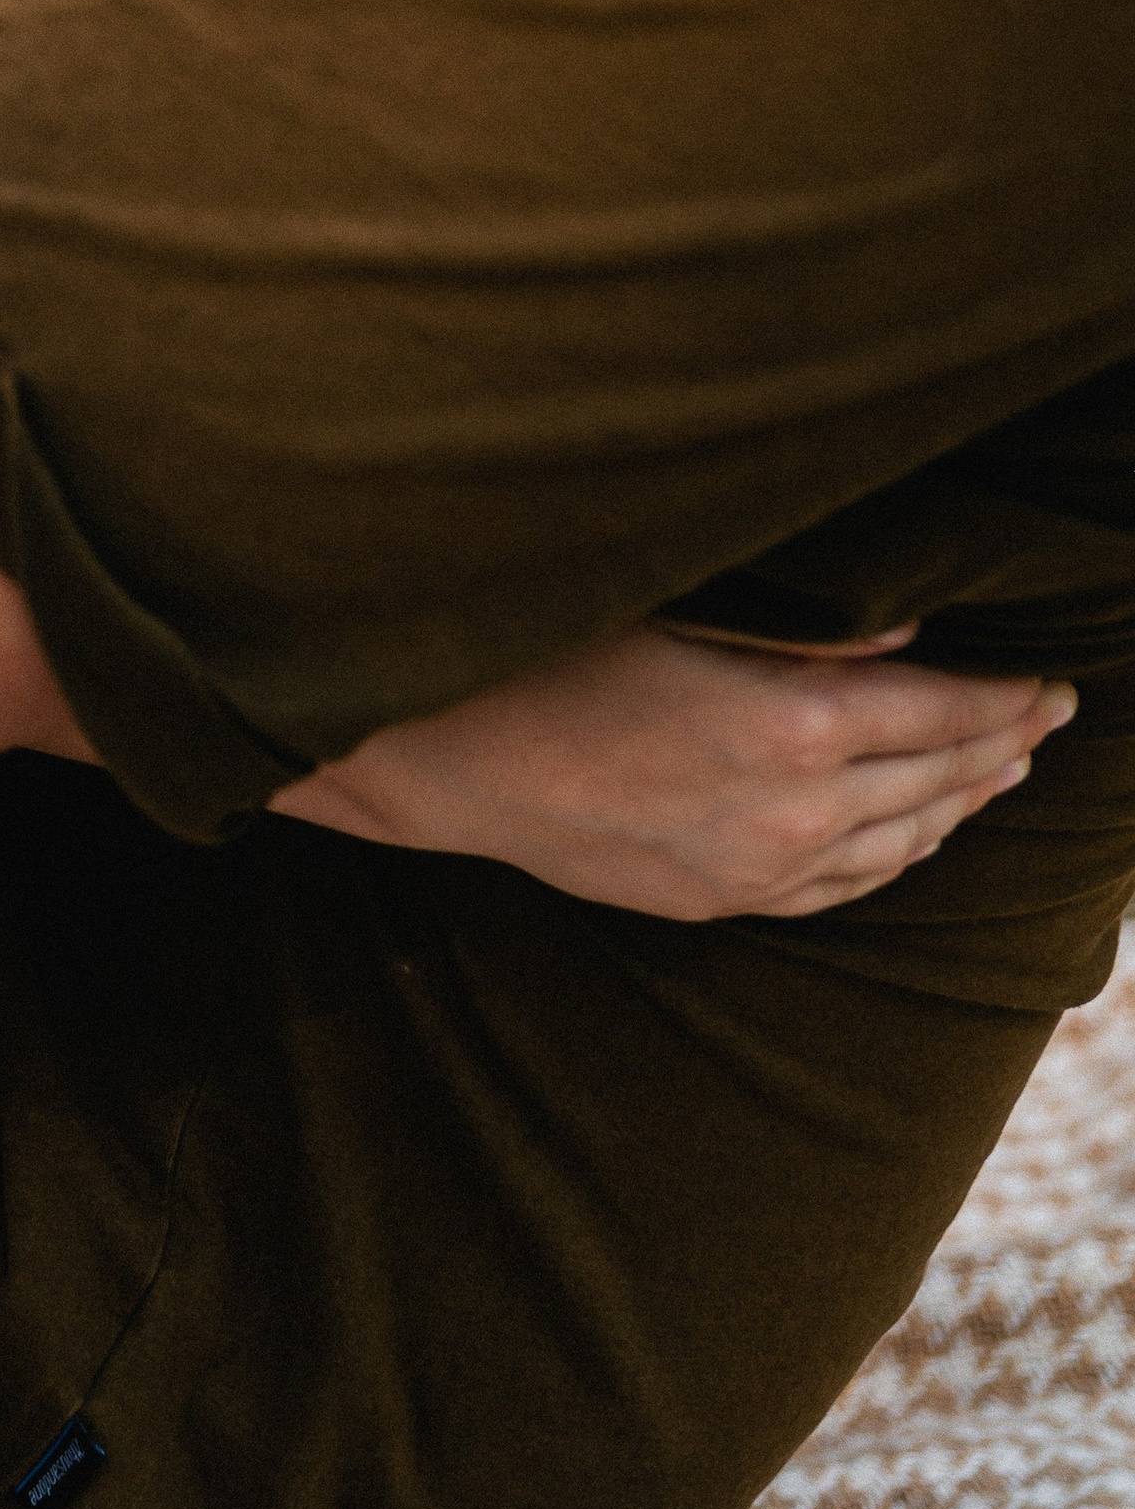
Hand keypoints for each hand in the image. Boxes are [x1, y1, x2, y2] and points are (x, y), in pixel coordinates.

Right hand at [273, 621, 1076, 918]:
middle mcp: (795, 812)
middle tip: (1046, 719)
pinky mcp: (721, 902)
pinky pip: (842, 890)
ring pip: (900, 844)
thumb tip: (913, 637)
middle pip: (937, 783)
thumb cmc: (552, 651)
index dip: (1010, 697)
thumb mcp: (682, 606)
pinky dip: (898, 858)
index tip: (1058, 683)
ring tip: (1000, 772)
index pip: (945, 714)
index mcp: (795, 724)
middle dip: (1001, 747)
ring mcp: (759, 869)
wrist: (450, 758)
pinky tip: (914, 837)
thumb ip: (808, 627)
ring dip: (961, 805)